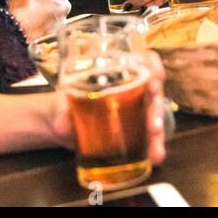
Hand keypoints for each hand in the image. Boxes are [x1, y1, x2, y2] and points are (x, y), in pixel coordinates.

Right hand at [8, 0, 81, 38]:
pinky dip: (48, 18)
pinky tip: (36, 19)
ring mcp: (61, 18)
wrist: (15, 31)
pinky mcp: (56, 30)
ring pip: (59, 8)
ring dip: (50, 6)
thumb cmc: (21, 4)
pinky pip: (55, 20)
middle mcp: (65, 5)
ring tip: (33, 8)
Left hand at [46, 50, 168, 167]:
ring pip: (155, 115)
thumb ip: (61, 110)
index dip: (153, 66)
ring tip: (156, 151)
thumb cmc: (61, 105)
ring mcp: (135, 109)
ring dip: (158, 132)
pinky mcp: (134, 129)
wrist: (60, 124)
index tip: (155, 78)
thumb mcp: (59, 104)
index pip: (142, 61)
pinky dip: (154, 146)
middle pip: (152, 91)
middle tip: (154, 126)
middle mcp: (130, 87)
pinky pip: (149, 135)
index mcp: (115, 72)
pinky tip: (155, 157)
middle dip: (156, 107)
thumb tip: (64, 120)